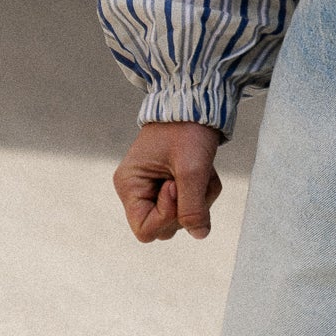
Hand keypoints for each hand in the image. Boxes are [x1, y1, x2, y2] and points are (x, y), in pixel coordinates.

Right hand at [113, 121, 222, 242]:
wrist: (198, 100)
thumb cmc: (188, 128)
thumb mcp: (192, 167)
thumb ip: (193, 206)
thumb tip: (199, 234)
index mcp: (130, 186)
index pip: (146, 230)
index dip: (167, 216)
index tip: (177, 186)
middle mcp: (138, 191)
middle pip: (165, 227)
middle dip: (188, 206)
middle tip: (196, 176)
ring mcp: (154, 189)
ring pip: (182, 217)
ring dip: (201, 197)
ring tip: (204, 170)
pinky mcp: (172, 185)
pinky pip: (191, 204)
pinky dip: (204, 190)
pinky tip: (206, 169)